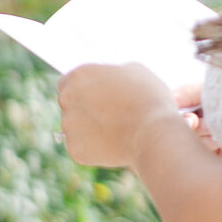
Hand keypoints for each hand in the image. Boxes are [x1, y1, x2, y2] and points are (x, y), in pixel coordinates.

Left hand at [57, 61, 180, 167]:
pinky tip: (115, 145)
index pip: (67, 82)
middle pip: (69, 105)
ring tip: (117, 132)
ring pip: (75, 128)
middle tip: (108, 117)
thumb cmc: (149, 99)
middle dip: (84, 110)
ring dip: (89, 130)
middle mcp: (67, 98)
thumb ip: (113, 74)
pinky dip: (94, 149)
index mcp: (79, 75)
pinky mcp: (74, 149)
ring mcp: (68, 125)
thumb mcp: (134, 71)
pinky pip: (82, 148)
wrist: (154, 133)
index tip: (95, 98)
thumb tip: (109, 80)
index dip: (82, 90)